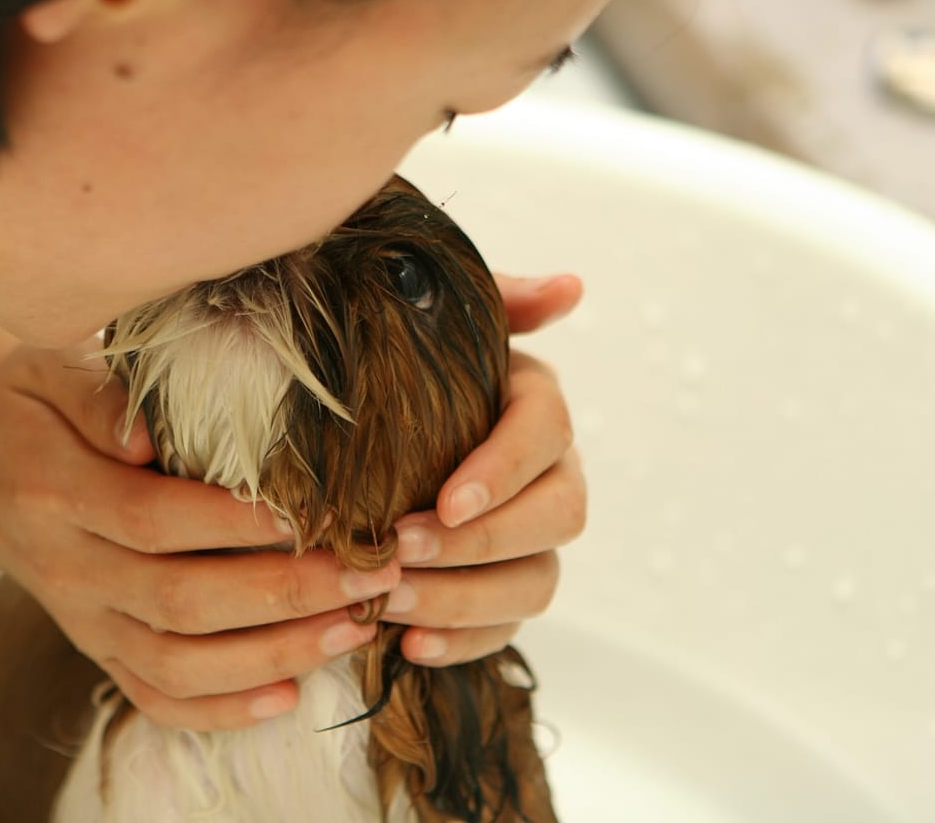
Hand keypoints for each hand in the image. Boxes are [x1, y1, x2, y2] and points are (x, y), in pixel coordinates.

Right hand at [0, 344, 399, 729]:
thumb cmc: (31, 409)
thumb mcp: (46, 368)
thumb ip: (97, 392)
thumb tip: (145, 433)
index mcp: (53, 490)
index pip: (154, 518)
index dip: (235, 523)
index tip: (314, 511)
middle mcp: (67, 568)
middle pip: (179, 601)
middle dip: (283, 595)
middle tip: (369, 573)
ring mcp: (82, 620)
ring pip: (175, 664)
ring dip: (271, 656)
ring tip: (354, 628)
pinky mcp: (96, 650)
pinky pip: (153, 698)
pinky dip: (220, 711)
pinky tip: (289, 697)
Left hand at [384, 273, 587, 664]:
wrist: (362, 423)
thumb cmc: (399, 369)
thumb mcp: (435, 325)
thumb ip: (497, 301)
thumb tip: (571, 287)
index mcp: (533, 404)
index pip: (546, 433)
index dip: (504, 470)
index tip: (446, 500)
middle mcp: (549, 473)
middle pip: (558, 516)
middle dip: (483, 541)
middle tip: (402, 549)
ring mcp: (532, 538)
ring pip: (538, 581)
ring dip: (467, 599)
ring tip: (393, 604)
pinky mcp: (505, 588)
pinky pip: (506, 628)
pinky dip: (463, 642)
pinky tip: (409, 646)